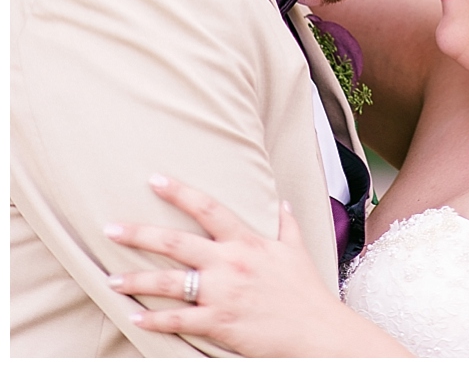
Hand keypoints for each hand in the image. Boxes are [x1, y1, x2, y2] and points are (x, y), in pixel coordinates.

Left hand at [106, 175, 345, 356]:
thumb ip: (287, 223)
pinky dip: (155, 319)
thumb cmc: (306, 290)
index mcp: (246, 241)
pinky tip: (135, 317)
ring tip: (111, 279)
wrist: (316, 330)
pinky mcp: (219, 323)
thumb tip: (283, 202)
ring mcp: (222, 293)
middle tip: (111, 228)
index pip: (207, 208)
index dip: (179, 192)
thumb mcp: (297, 250)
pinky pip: (179, 320)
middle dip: (140, 234)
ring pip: (170, 282)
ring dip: (137, 279)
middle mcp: (229, 262)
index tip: (154, 180)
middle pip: (176, 242)